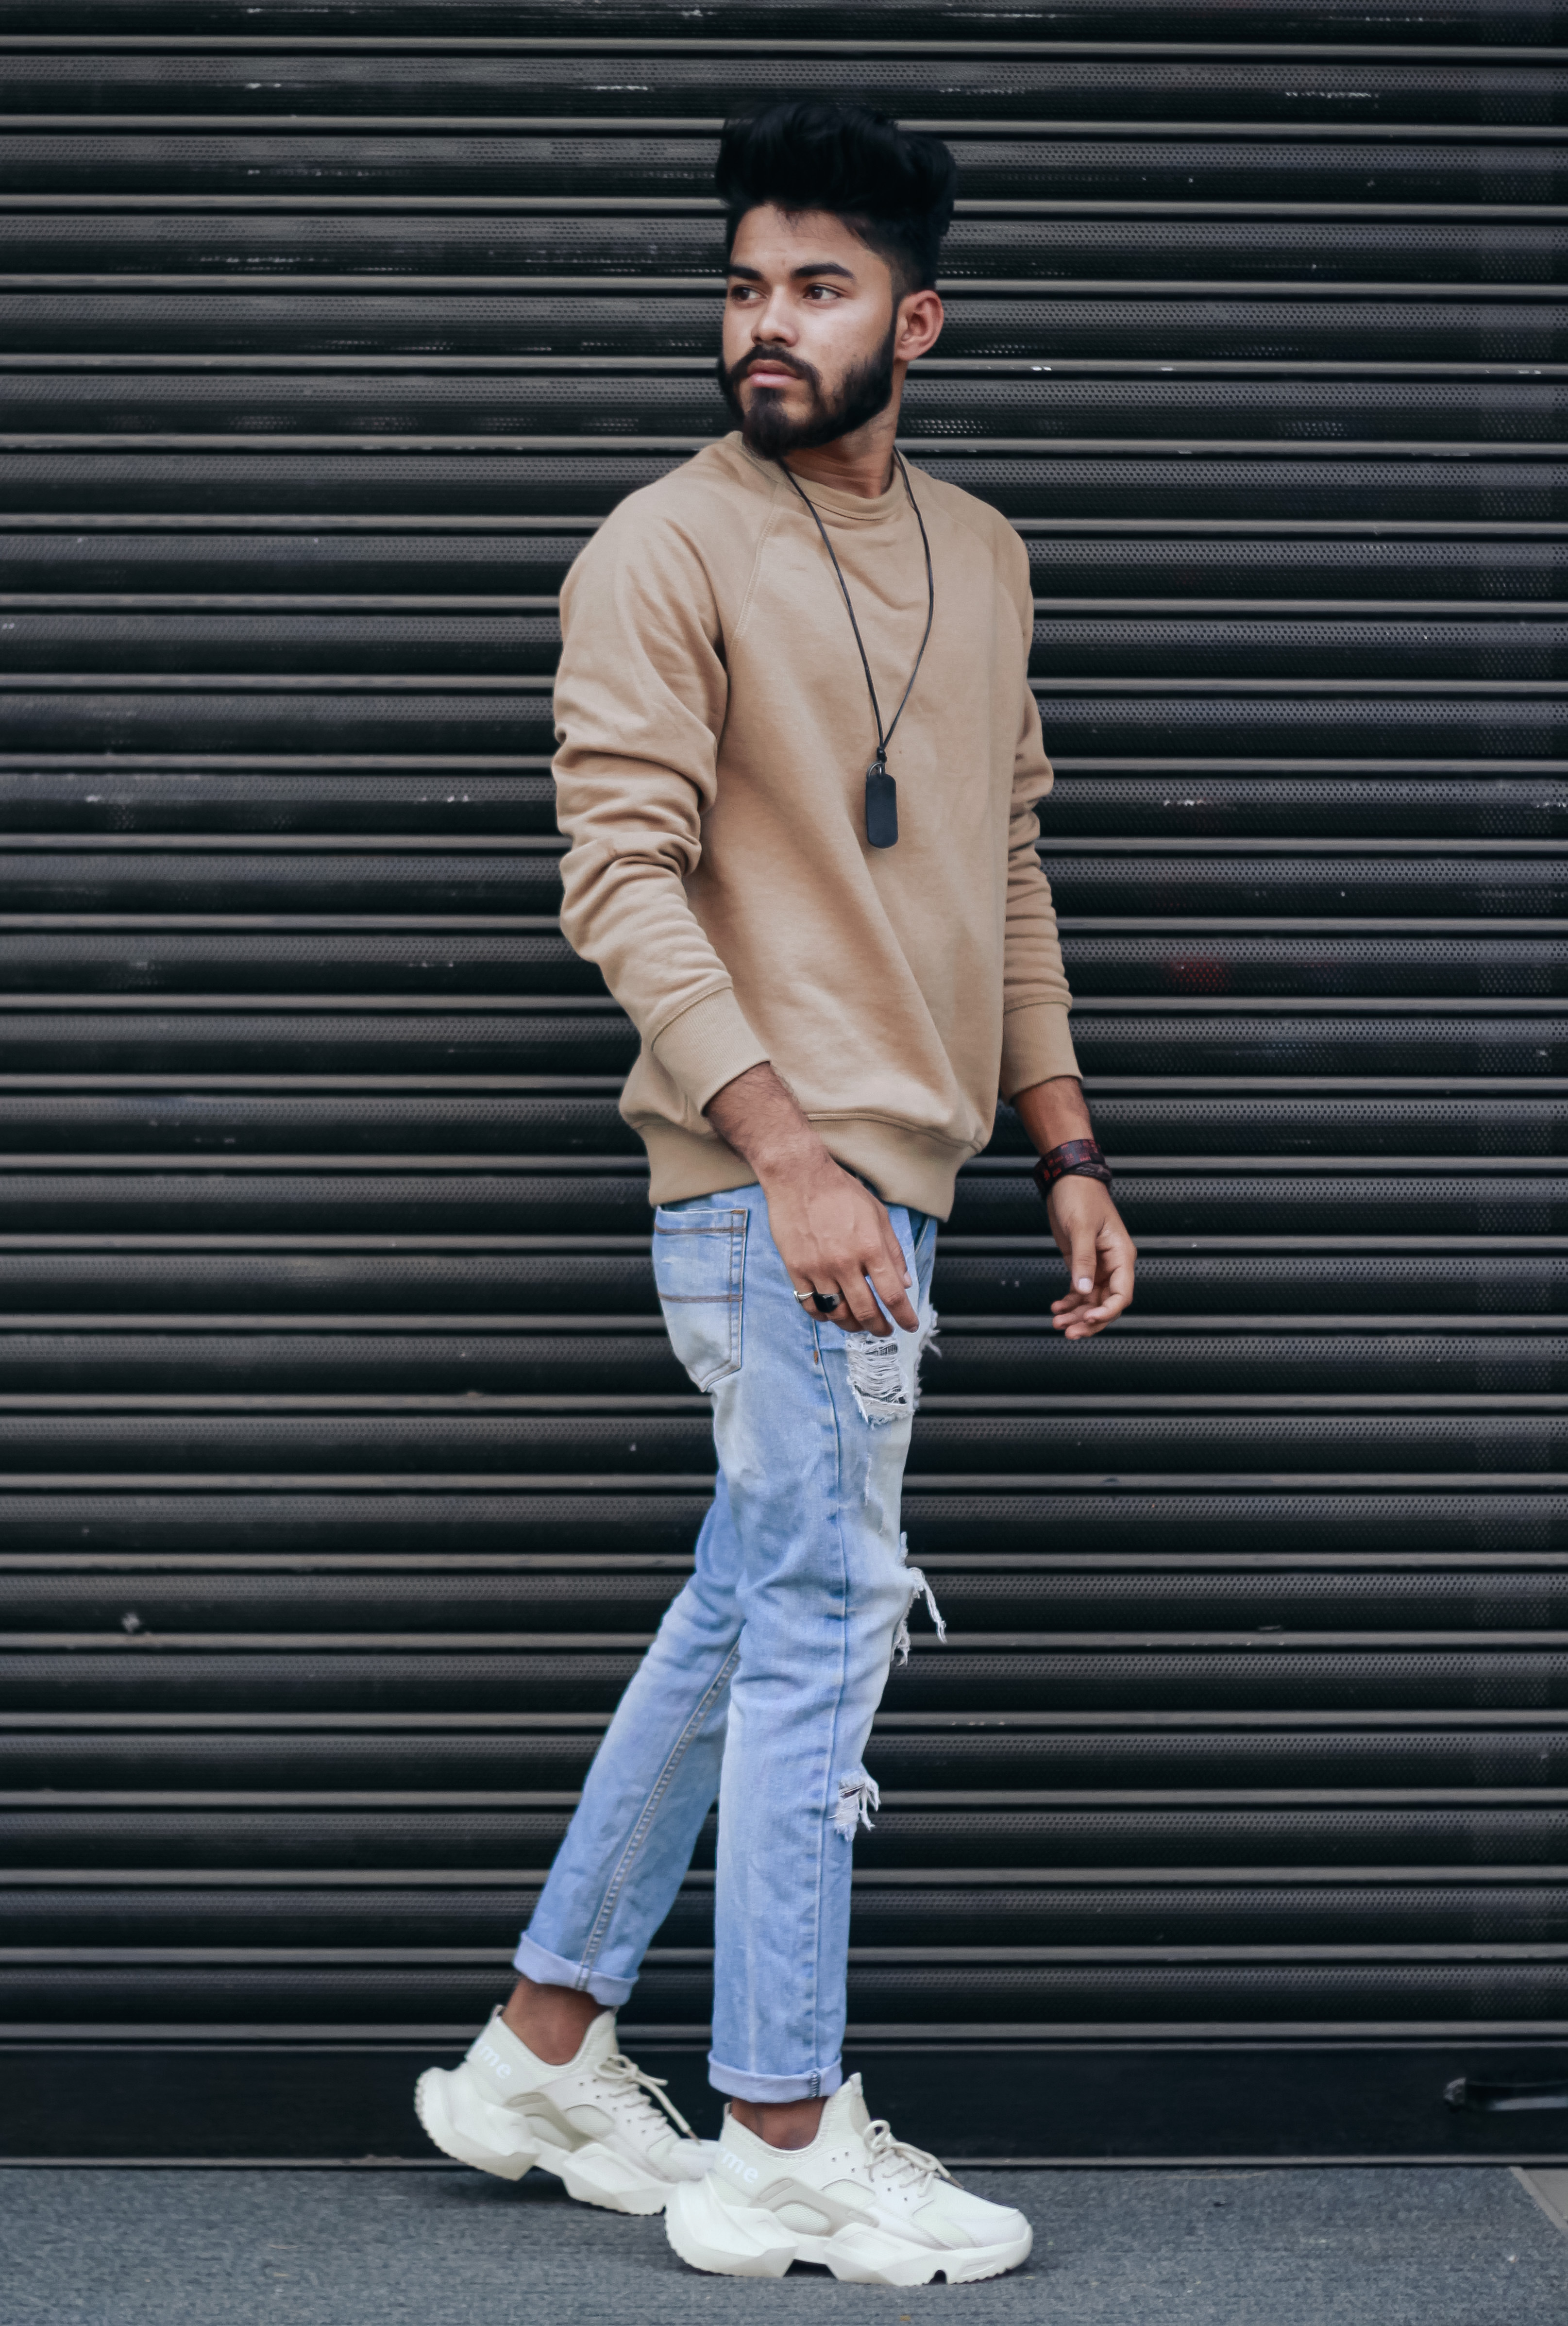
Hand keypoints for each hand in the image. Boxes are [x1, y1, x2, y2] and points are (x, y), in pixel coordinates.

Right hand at [762, 1146, 918, 1338]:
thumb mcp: (878, 1215)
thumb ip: (893, 1251)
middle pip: (866, 1311)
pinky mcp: (796, 1269)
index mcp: (870, 1248)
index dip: (904, 1316)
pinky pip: (810, 1304)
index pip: (892, 1295)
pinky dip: (823, 1315)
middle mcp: (845, 1262)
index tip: (909, 1326)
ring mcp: (818, 1268)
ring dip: (852, 1325)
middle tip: (884, 1331)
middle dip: (879, 1328)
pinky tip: (831, 1313)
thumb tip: (904, 1282)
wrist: (798, 1177)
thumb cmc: (840, 1192)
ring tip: (859, 1324)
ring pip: (837, 1313)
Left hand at [1047, 1174, 1135, 1338]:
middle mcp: (1112, 1265)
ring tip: (1057, 1323)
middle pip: (1106, 1303)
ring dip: (1077, 1315)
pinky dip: (1070, 1303)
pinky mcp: (1082, 1264)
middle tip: (1069, 1332)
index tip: (1089, 1318)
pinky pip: (1080, 1292)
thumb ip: (1083, 1260)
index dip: (1108, 1311)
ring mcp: (1097, 1266)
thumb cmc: (1080, 1197)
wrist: (1068, 1180)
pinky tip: (1057, 1308)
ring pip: (1091, 1301)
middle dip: (1089, 1320)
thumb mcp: (1081, 1228)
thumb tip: (1083, 1291)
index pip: (1122, 1294)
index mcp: (1121, 1256)